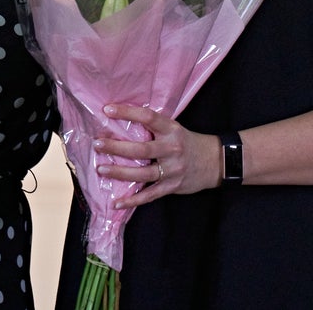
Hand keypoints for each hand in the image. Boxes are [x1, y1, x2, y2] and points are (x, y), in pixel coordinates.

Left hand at [92, 103, 220, 210]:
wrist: (216, 161)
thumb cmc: (188, 142)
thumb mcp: (174, 128)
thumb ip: (154, 127)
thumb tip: (122, 123)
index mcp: (171, 129)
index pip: (147, 117)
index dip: (127, 112)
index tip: (107, 110)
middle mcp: (171, 148)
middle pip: (140, 149)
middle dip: (116, 147)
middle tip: (97, 144)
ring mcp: (172, 169)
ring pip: (142, 173)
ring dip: (119, 172)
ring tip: (101, 169)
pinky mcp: (172, 186)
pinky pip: (149, 195)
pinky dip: (132, 200)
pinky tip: (117, 202)